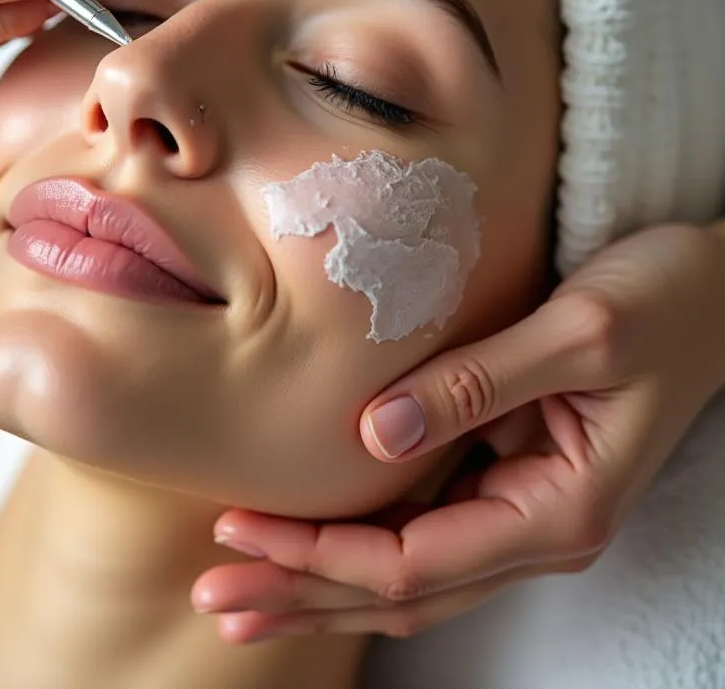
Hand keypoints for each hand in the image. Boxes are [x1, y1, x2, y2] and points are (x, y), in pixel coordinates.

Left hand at [194, 220, 724, 641]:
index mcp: (559, 509)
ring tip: (239, 591)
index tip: (240, 531)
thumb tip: (372, 435)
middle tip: (214, 597)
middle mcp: (538, 527)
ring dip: (321, 583)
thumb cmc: (665, 301)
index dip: (320, 554)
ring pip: (406, 573)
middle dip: (303, 593)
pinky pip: (423, 531)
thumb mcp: (581, 333)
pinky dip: (358, 545)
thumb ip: (480, 383)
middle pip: (399, 589)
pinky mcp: (509, 476)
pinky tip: (308, 544)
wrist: (718, 291)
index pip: (414, 560)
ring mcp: (523, 508)